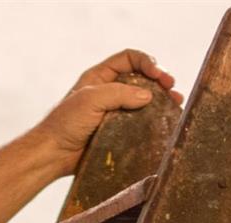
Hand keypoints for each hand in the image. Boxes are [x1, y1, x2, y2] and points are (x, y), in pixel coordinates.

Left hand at [32, 50, 182, 178]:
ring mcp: (115, 113)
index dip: (146, 62)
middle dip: (159, 80)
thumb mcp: (91, 99)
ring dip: (162, 100)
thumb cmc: (66, 123)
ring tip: (176, 103)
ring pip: (144, 102)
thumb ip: (119, 94)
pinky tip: (167, 122)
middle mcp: (110, 92)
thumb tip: (149, 96)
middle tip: (172, 87)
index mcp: (100, 77)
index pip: (129, 59)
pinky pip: (141, 123)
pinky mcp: (119, 133)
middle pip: (141, 79)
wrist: (54, 154)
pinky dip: (155, 121)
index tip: (158, 74)